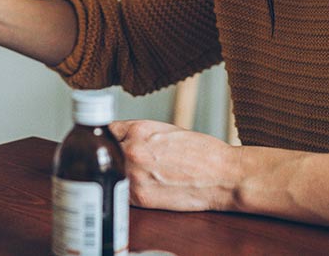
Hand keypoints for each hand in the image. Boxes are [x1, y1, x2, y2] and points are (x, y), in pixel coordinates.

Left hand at [109, 119, 239, 211]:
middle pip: (105, 152)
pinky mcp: (141, 198)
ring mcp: (134, 175)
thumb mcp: (167, 130)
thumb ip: (140, 134)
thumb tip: (121, 138)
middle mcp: (132, 150)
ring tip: (134, 174)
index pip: (107, 130)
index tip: (110, 142)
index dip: (110, 137)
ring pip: (110, 173)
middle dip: (110, 155)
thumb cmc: (202, 152)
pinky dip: (125, 191)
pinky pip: (121, 193)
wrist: (224, 176)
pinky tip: (138, 188)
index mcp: (139, 130)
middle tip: (120, 160)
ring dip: (116, 174)